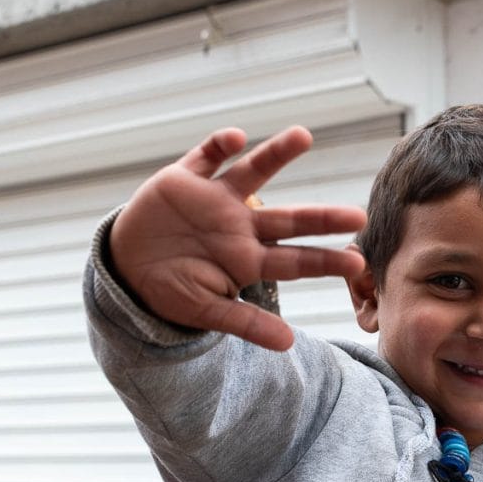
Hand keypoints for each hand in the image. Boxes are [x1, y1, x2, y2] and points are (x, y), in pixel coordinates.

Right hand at [109, 126, 366, 350]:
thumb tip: (288, 345)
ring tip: (303, 136)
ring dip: (276, 155)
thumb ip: (246, 323)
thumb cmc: (172, 291)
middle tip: (357, 215)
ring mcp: (215, 200)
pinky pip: (206, 156)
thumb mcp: (207, 311)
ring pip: (253, 173)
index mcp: (248, 260)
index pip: (295, 261)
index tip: (356, 263)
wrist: (126, 269)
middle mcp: (240, 226)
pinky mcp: (185, 179)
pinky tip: (235, 139)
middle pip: (289, 220)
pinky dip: (219, 145)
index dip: (325, 261)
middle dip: (321, 218)